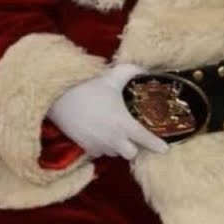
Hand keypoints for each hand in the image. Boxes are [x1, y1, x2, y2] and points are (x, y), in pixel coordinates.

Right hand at [46, 63, 169, 159]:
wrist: (58, 98)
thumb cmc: (87, 88)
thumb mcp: (112, 78)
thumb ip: (131, 72)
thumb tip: (144, 69)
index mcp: (124, 124)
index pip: (146, 140)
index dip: (157, 145)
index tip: (165, 148)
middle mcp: (114, 139)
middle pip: (131, 154)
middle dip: (133, 147)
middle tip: (131, 135)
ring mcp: (99, 146)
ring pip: (114, 154)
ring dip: (116, 146)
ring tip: (112, 131)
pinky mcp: (85, 148)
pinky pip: (98, 153)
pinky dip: (100, 146)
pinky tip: (97, 134)